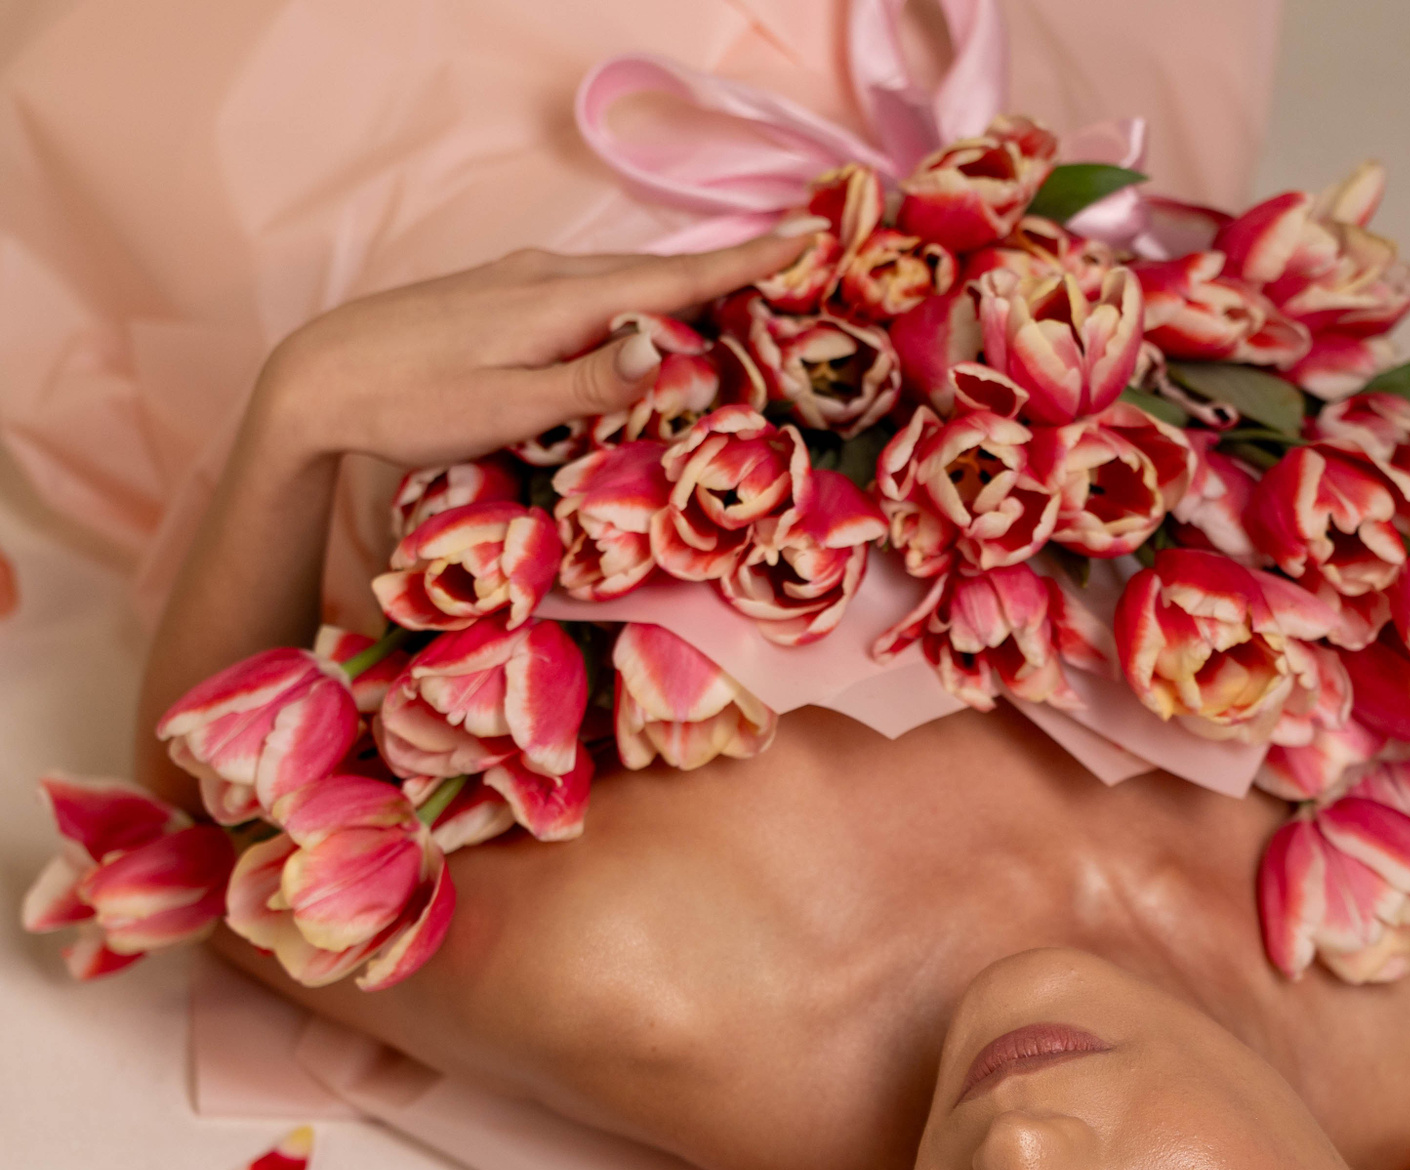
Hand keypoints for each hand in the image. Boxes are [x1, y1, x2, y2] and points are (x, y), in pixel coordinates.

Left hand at [253, 232, 818, 468]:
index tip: (809, 237)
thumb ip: (589, 382)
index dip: (746, 261)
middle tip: (793, 260)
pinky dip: (633, 294)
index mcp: (562, 302)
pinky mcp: (499, 291)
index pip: (675, 281)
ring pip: (621, 278)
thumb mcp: (507, 409)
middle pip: (656, 271)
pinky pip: (590, 285)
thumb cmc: (411, 405)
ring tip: (734, 289)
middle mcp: (548, 275)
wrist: (317, 378)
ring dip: (680, 283)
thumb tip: (660, 348)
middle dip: (727, 267)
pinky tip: (637, 314)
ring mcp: (520, 278)